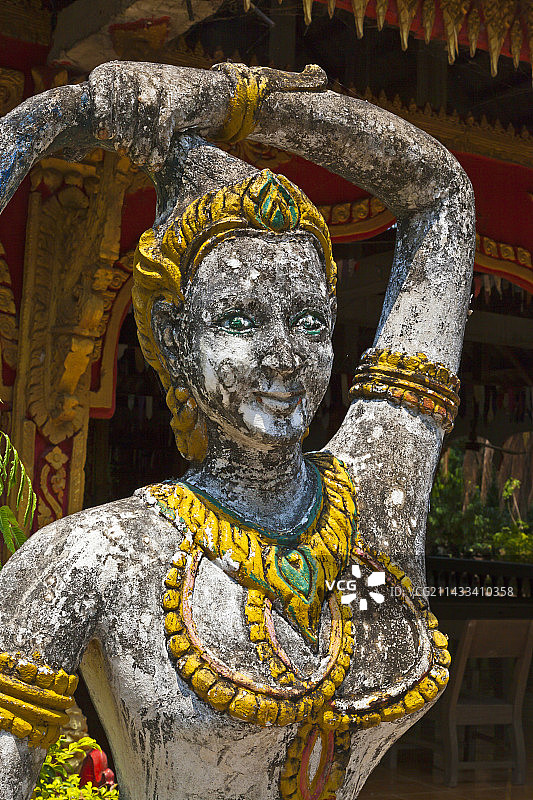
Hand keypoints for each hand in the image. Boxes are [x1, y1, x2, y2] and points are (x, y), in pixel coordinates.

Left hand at [87, 61, 228, 168]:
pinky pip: (163, 126)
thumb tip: (67, 155)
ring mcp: (157, 85)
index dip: (101, 111)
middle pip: (123, 105)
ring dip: (140, 142)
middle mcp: (135, 74)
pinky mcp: (177, 100)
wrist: (198, 92)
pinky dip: (158, 147)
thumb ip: (97, 129)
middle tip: (121, 151)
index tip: (102, 135)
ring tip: (138, 160)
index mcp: (115, 73)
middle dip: (122, 131)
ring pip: (143, 117)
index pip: (102, 86)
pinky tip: (155, 162)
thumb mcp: (124, 109)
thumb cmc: (151, 106)